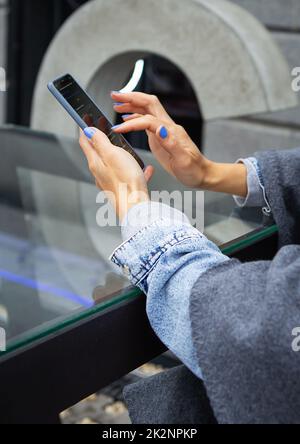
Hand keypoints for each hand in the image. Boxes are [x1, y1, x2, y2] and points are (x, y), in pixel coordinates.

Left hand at [79, 128, 152, 220]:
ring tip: (128, 148)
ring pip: (114, 164)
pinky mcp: (122, 190)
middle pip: (98, 152)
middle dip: (102, 138)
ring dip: (120, 154)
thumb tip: (89, 131)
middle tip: (106, 127)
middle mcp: (100, 174)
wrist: (136, 208)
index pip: (85, 141)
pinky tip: (145, 169)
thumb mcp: (112, 154)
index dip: (85, 127)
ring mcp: (111, 183)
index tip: (87, 116)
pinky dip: (135, 170)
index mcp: (96, 163)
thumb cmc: (125, 182)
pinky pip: (128, 176)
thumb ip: (100, 141)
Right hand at [111, 91, 246, 196]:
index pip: (147, 119)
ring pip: (146, 110)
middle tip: (115, 95)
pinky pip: (146, 121)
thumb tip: (160, 129)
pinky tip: (127, 119)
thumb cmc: (193, 170)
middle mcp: (167, 127)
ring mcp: (164, 131)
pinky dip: (135, 117)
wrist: (202, 174)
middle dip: (131, 97)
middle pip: (148, 103)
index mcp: (171, 131)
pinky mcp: (161, 137)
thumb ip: (171, 144)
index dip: (131, 122)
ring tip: (116, 103)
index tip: (118, 128)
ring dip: (131, 104)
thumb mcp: (183, 160)